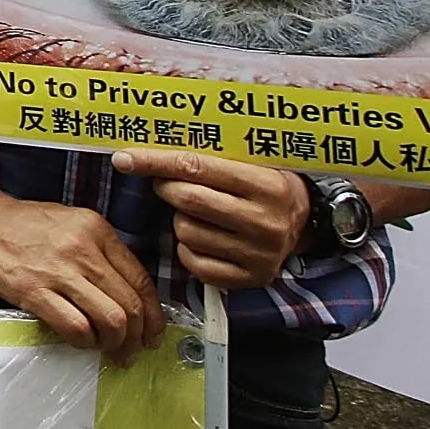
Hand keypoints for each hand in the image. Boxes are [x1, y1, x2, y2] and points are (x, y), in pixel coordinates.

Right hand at [0, 190, 163, 354]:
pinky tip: (79, 341)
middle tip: (131, 350)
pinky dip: (84, 342)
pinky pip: (76, 327)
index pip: (141, 281)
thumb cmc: (21, 223)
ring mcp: (59, 270)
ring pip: (111, 320)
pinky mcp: (33, 290)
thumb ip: (101, 252)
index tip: (151, 333)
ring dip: (114, 344)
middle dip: (137, 338)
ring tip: (107, 349)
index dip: (153, 316)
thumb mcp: (72, 222)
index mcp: (97, 230)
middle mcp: (84, 248)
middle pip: (131, 306)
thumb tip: (125, 294)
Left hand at [116, 149, 311, 290]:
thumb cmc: (265, 184)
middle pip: (187, 200)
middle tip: (172, 184)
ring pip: (186, 232)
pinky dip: (188, 249)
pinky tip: (206, 238)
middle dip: (168, 188)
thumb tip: (144, 149)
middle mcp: (266, 222)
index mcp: (266, 185)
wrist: (305, 221)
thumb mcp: (250, 161)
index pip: (196, 167)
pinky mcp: (249, 279)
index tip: (124, 158)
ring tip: (202, 213)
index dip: (155, 161)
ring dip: (181, 220)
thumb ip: (206, 155)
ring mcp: (259, 254)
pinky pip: (193, 262)